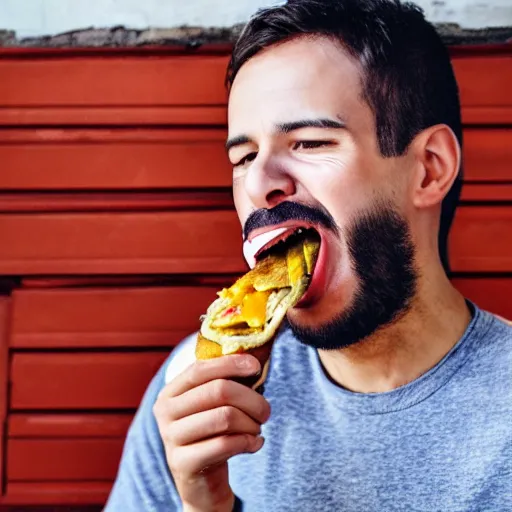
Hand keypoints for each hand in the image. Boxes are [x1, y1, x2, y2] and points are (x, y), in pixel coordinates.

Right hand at [153, 354, 270, 511]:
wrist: (202, 481)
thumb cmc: (212, 433)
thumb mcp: (213, 405)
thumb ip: (225, 381)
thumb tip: (252, 360)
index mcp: (170, 392)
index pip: (200, 369)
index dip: (230, 364)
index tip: (256, 367)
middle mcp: (165, 412)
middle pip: (218, 390)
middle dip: (251, 398)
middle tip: (265, 411)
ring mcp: (171, 438)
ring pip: (225, 417)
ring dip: (251, 422)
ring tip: (257, 428)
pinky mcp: (183, 463)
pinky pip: (225, 444)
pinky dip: (249, 442)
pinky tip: (256, 443)